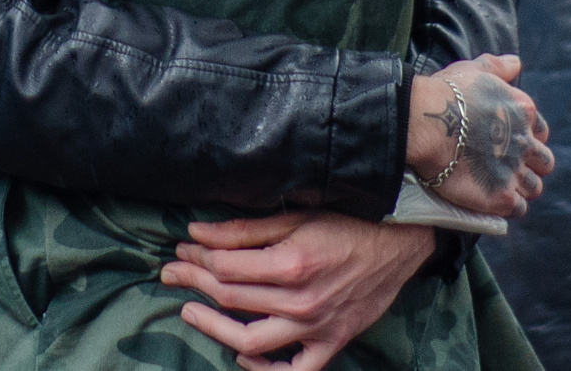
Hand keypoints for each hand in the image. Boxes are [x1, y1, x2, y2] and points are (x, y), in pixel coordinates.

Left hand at [162, 212, 434, 370]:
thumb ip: (243, 229)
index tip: (179, 250)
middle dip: (193, 282)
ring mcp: (315, 328)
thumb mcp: (295, 215)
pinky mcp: (331, 344)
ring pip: (251, 342)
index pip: (225, 266)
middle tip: (170, 273)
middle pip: (230, 298)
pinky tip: (243, 355)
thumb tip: (197, 233)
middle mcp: (300, 301)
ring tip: (191, 312)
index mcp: (290, 263)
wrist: (399, 244)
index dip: (195, 257)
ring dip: (214, 328)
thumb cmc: (347, 223)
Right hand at [407, 55, 553, 217]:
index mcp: (523, 112)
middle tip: (509, 167)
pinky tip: (494, 200)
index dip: (528, 138)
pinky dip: (510, 207)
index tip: (512, 142)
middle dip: (531, 165)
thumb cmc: (447, 94)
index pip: (541, 131)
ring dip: (521, 188)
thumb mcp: (474, 70)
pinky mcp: (502, 196)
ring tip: (500, 186)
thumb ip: (498, 67)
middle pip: (544, 162)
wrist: (427, 123)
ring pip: (534, 187)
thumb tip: (516, 62)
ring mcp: (515, 171)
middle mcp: (525, 142)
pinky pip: (519, 208)